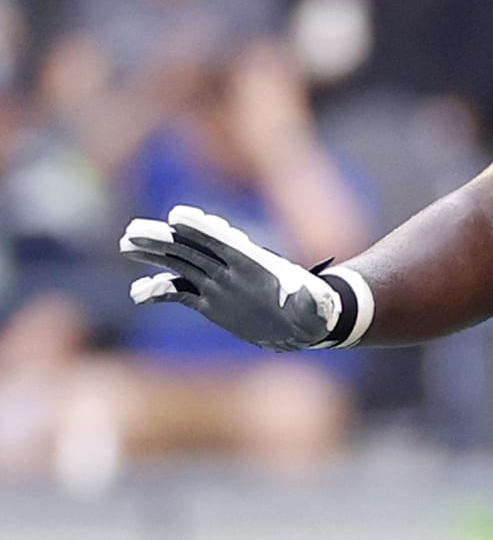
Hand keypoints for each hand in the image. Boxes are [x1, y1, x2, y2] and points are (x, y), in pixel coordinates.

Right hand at [119, 205, 342, 351]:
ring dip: (156, 254)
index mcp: (254, 265)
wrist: (305, 323)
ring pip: (181, 263)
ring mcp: (218, 283)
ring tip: (128, 243)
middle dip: (165, 239)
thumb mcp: (316, 307)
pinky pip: (180, 293)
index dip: (204, 229)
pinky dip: (160, 291)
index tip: (181, 217)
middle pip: (193, 248)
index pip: (224, 243)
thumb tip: (317, 299)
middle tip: (135, 230)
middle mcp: (231, 269)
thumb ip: (312, 302)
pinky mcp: (211, 301)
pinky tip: (138, 294)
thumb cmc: (314, 310)